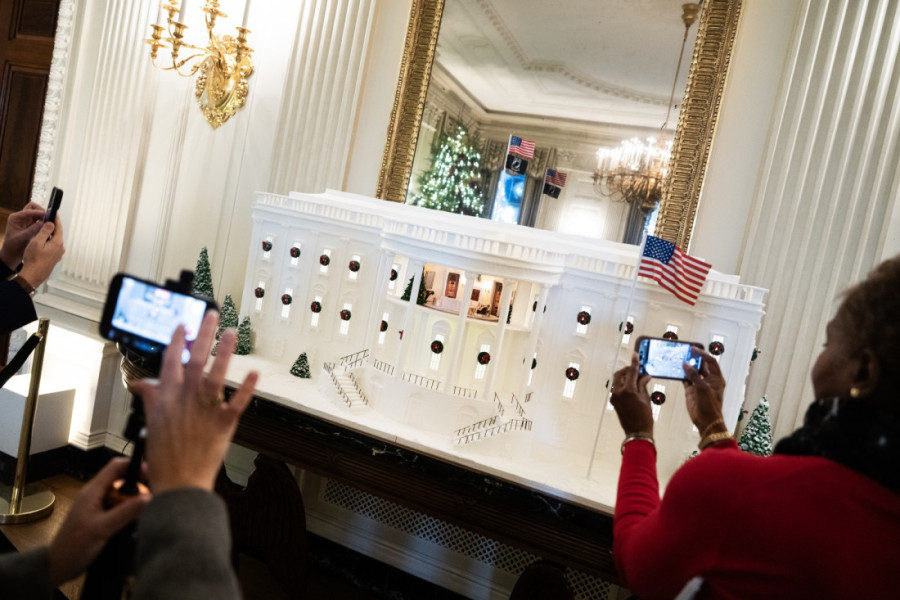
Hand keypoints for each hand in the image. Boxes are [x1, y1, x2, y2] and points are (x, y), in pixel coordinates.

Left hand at [0, 203, 46, 269]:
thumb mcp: (24, 237)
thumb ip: (34, 229)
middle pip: (34, 208)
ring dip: (44, 217)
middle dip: (41, 212)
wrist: (11, 254)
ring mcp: (26, 222)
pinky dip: (44, 222)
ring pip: (38, 214)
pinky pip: (39, 221)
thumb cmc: (13, 246)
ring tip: (50, 223)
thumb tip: (46, 222)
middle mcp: (21, 218)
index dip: (39, 212)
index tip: (47, 215)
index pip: (29, 210)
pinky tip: (48, 227)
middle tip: (49, 218)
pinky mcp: (31, 226)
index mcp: (15, 218)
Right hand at [18, 219, 64, 287]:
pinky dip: (49, 242)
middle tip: (49, 219)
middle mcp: (60, 248)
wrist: (33, 275)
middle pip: (58, 234)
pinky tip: (43, 242)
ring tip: (44, 230)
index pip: (59, 227)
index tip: (55, 213)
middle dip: (53, 226)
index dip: (56, 219)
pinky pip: (53, 247)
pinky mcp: (55, 258)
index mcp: (57, 243)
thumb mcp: (37, 242)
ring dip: (50, 235)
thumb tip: (51, 224)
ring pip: (55, 241)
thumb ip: (45, 231)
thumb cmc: (34, 260)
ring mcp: (58, 254)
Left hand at [47, 457, 148, 584]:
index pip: (116, 466)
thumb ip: (126, 512)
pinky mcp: (98, 516)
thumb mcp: (102, 528)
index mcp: (92, 491)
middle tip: (151, 495)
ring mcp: (95, 505)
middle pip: (120, 478)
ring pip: (119, 493)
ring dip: (132, 498)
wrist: (58, 565)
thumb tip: (149, 497)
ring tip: (146, 507)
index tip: (151, 476)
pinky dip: (127, 509)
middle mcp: (94, 494)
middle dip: (137, 484)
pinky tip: (135, 518)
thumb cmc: (75, 546)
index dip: (134, 466)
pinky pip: (117, 505)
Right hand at [132, 311, 258, 492]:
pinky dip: (246, 388)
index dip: (177, 340)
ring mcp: (204, 410)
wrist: (178, 483)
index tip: (183, 324)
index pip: (171, 361)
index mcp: (166, 398)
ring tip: (232, 334)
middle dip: (204, 334)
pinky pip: (237, 402)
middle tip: (213, 315)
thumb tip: (140, 384)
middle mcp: (185, 399)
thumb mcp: (150, 423)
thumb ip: (150, 398)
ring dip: (225, 353)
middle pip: (195, 359)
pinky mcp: (223, 423)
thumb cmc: (164, 457)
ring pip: (216, 374)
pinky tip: (255, 374)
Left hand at [610, 352, 653, 435]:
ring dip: (625, 377)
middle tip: (638, 370)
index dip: (635, 362)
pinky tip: (632, 386)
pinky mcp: (613, 401)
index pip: (632, 372)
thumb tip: (645, 376)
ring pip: (617, 380)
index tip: (635, 355)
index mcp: (628, 391)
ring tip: (636, 379)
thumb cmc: (644, 417)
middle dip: (628, 370)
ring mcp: (614, 397)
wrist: (637, 432)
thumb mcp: (646, 398)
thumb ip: (643, 384)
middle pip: (621, 373)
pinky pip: (617, 388)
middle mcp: (619, 392)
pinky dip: (623, 384)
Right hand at [682, 349, 726, 432]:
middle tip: (685, 352)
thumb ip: (694, 375)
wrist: (706, 420)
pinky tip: (676, 370)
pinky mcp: (691, 390)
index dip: (702, 354)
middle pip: (701, 365)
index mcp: (716, 378)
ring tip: (679, 359)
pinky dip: (681, 375)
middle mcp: (708, 380)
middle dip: (694, 359)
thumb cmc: (710, 406)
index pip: (710, 361)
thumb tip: (686, 365)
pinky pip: (685, 379)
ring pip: (692, 372)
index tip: (694, 349)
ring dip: (686, 366)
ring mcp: (699, 385)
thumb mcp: (702, 388)